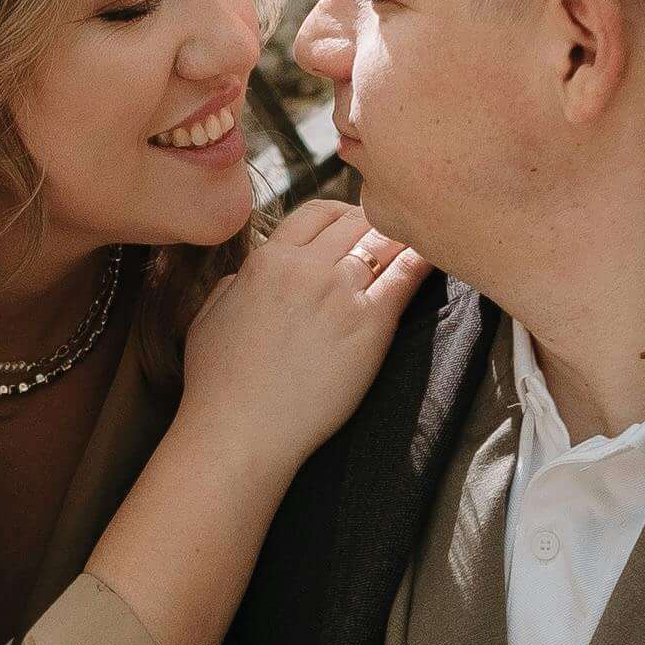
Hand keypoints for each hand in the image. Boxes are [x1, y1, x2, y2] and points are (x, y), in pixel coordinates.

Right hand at [171, 195, 427, 464]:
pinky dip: (421, 261)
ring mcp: (340, 293)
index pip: (316, 212)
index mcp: (267, 260)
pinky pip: (405, 277)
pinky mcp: (370, 325)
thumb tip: (248, 274)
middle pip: (354, 222)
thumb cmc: (217, 385)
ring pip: (383, 243)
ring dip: (399, 240)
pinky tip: (435, 256)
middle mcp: (306, 267)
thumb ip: (234, 283)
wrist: (241, 432)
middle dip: (373, 224)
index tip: (352, 225)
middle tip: (388, 236)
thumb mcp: (209, 316)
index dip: (339, 214)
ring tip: (416, 242)